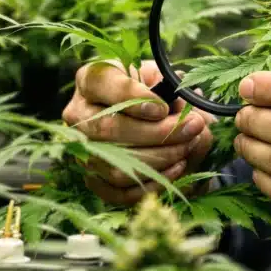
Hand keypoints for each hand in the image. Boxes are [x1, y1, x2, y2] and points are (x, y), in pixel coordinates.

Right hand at [62, 59, 214, 205]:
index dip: (132, 98)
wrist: (147, 115)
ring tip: (188, 146)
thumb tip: (188, 117)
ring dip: (160, 159)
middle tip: (192, 127)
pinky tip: (177, 167)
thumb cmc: (152, 90)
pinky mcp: (94, 178)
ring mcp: (82, 150)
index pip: (101, 85)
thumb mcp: (161, 79)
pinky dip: (153, 184)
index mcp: (90, 80)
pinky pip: (120, 192)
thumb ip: (173, 91)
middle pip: (109, 129)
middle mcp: (78, 115)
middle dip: (158, 132)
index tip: (163, 108)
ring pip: (116, 165)